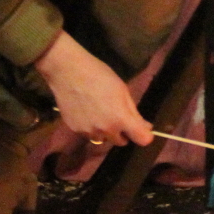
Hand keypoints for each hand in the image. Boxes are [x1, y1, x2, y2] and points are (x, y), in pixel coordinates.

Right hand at [34, 32, 152, 146]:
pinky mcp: (75, 130)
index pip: (142, 140)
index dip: (144, 135)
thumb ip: (134, 113)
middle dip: (123, 132)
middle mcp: (106, 131)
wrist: (67, 71)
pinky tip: (87, 112)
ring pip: (104, 139)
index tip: (141, 127)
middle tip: (117, 115)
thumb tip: (146, 127)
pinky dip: (91, 127)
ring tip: (100, 113)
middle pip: (121, 142)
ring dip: (106, 131)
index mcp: (121, 119)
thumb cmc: (100, 75)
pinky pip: (89, 134)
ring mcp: (89, 132)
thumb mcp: (123, 91)